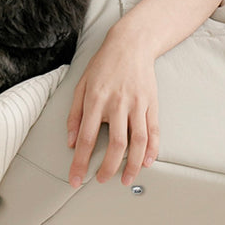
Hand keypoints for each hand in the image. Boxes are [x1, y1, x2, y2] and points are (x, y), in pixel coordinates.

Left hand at [66, 25, 159, 187]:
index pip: (87, 138)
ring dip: (132, 164)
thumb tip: (70, 142)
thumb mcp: (81, 84)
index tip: (75, 179)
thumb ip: (75, 113)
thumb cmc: (103, 64)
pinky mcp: (151, 102)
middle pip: (116, 144)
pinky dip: (152, 149)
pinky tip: (147, 161)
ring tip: (127, 179)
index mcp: (96, 99)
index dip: (80, 163)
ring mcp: (137, 103)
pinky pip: (153, 130)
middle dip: (108, 168)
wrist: (131, 44)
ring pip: (138, 141)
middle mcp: (117, 103)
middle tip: (101, 180)